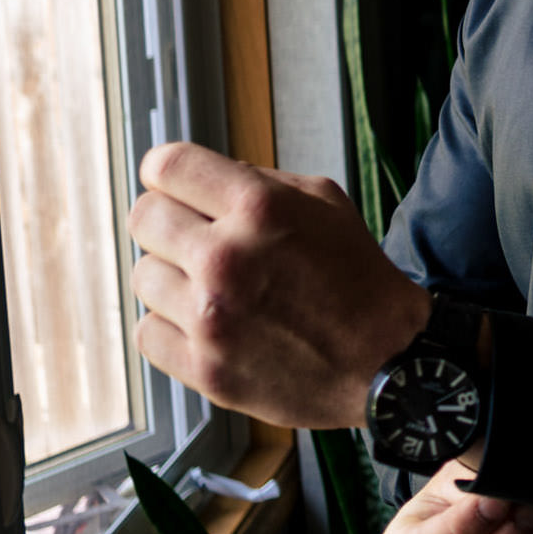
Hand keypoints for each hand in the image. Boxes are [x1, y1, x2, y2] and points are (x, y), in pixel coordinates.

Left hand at [128, 142, 429, 428]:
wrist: (388, 362)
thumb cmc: (361, 284)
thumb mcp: (328, 205)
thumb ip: (260, 183)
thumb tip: (202, 181)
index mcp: (261, 208)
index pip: (165, 167)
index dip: (167, 172)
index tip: (173, 185)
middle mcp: (227, 258)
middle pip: (144, 218)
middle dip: (172, 223)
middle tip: (201, 240)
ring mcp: (209, 316)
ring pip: (144, 276)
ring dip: (174, 279)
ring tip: (217, 289)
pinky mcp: (202, 366)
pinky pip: (148, 331)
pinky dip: (173, 327)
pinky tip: (211, 324)